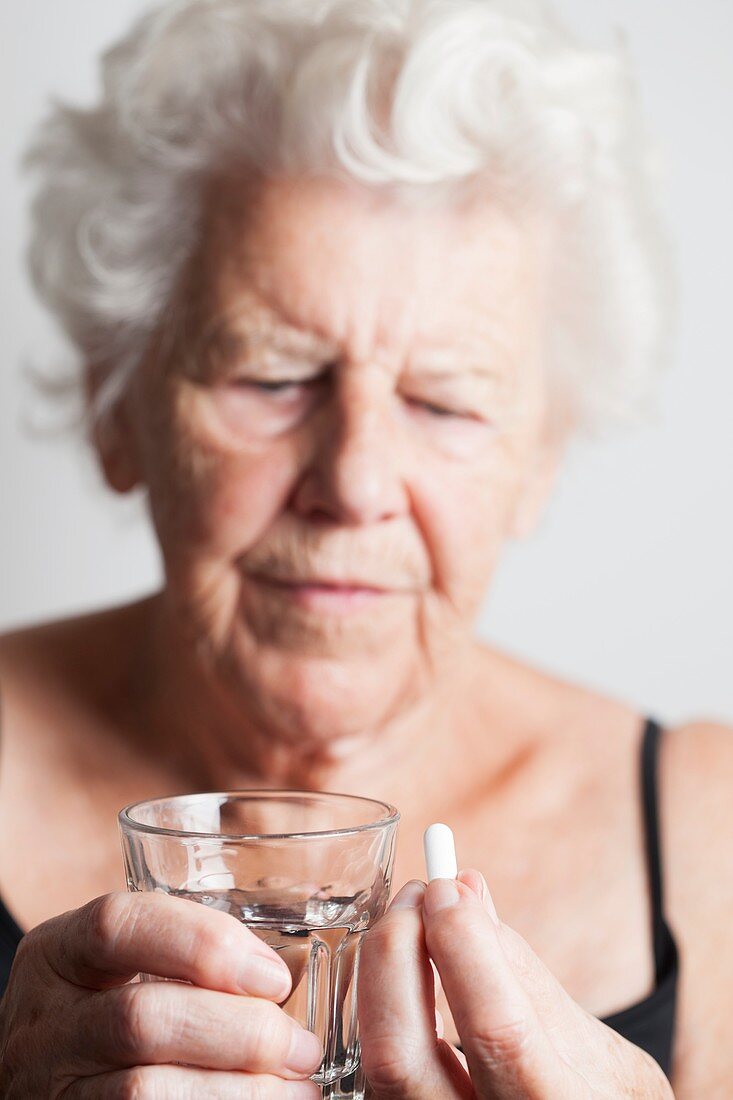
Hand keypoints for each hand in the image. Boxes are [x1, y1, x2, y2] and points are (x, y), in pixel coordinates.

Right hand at [0, 891, 321, 1097]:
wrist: (42, 1080)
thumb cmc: (102, 1009)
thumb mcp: (117, 968)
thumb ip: (182, 955)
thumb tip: (294, 971)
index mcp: (58, 954)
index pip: (118, 926)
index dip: (202, 943)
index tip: (274, 975)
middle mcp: (44, 1022)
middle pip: (142, 1019)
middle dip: (240, 1033)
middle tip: (302, 1048)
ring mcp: (49, 1089)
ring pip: (144, 1092)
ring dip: (238, 1092)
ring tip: (298, 1090)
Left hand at [358, 871, 673, 1098]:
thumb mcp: (597, 1049)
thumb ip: (525, 974)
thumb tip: (464, 888)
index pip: (494, 1029)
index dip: (461, 946)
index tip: (446, 887)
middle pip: (397, 1056)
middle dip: (394, 956)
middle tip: (417, 896)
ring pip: (375, 1066)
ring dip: (381, 976)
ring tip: (412, 923)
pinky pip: (379, 1074)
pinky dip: (385, 1012)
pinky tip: (406, 974)